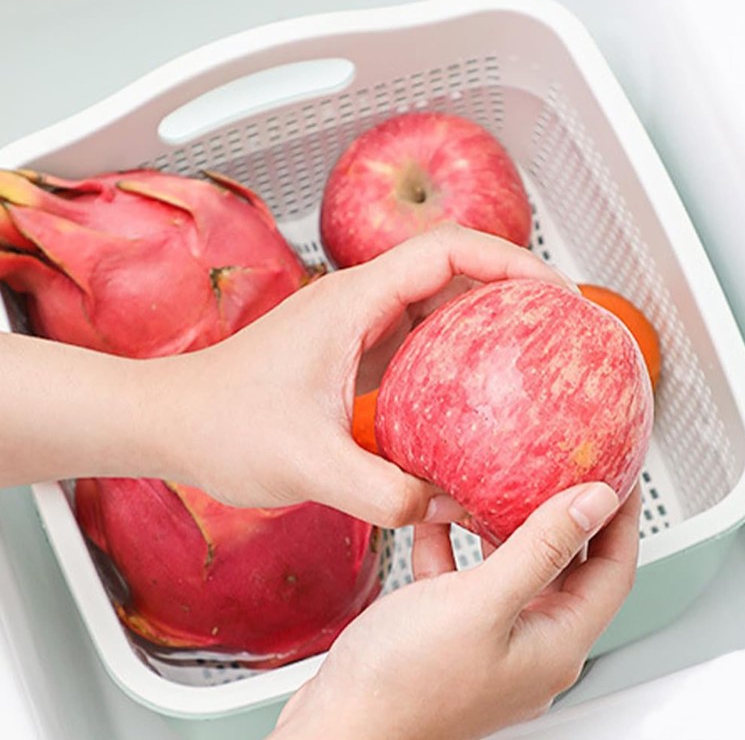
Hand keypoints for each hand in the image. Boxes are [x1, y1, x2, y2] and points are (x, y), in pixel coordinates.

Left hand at [141, 225, 572, 526]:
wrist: (171, 422)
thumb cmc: (219, 423)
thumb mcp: (308, 464)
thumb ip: (381, 491)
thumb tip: (443, 504)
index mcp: (354, 301)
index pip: (450, 252)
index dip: (512, 261)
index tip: (557, 293)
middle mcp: (359, 304)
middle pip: (454, 271)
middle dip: (513, 288)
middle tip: (561, 325)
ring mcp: (357, 330)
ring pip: (438, 308)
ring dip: (487, 323)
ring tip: (534, 356)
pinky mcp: (352, 358)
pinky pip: (419, 347)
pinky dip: (456, 362)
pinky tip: (476, 400)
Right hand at [271, 481, 639, 739]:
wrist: (339, 727)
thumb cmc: (403, 682)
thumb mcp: (480, 601)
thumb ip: (541, 548)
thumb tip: (594, 502)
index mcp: (554, 645)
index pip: (612, 571)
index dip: (620, 519)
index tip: (618, 473)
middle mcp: (531, 647)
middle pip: (567, 569)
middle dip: (565, 516)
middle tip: (562, 468)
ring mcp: (492, 643)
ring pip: (515, 571)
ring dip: (505, 527)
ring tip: (498, 484)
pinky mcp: (454, 637)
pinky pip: (467, 581)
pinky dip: (457, 547)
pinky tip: (437, 519)